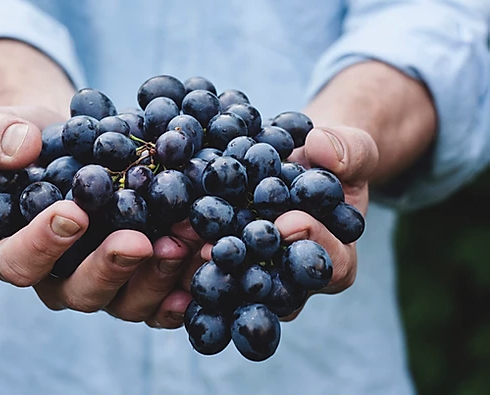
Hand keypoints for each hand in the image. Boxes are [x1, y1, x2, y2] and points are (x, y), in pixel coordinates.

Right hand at [0, 105, 203, 328]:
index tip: (73, 213)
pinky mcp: (144, 281)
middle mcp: (62, 278)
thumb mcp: (0, 126)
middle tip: (138, 241)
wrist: (81, 145)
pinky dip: (187, 286)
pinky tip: (207, 263)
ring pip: (129, 301)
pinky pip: (165, 300)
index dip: (42, 245)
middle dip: (111, 268)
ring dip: (159, 276)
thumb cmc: (36, 142)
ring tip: (186, 241)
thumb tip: (20, 147)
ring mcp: (108, 285)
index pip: (18, 262)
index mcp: (17, 250)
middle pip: (81, 292)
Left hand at [172, 125, 378, 321]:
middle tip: (219, 249)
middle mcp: (294, 279)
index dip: (312, 245)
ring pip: (236, 286)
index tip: (289, 221)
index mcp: (335, 259)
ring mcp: (258, 275)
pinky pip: (209, 268)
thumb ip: (348, 151)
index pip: (331, 265)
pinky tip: (163, 239)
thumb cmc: (331, 161)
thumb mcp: (351, 149)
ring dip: (208, 268)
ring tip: (181, 245)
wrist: (299, 162)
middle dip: (248, 268)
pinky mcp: (227, 263)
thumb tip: (321, 148)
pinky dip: (186, 255)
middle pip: (276, 289)